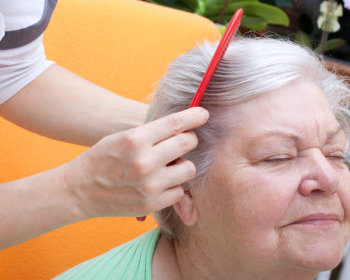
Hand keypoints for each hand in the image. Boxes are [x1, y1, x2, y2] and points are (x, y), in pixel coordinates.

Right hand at [62, 107, 208, 218]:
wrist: (79, 190)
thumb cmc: (101, 159)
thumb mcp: (121, 138)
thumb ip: (151, 133)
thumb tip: (182, 128)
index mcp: (135, 139)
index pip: (174, 123)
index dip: (194, 116)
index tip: (203, 114)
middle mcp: (144, 161)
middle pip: (187, 143)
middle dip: (189, 140)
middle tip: (183, 141)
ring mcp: (149, 185)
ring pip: (189, 169)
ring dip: (183, 165)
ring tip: (169, 165)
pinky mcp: (151, 203)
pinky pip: (179, 191)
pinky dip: (174, 185)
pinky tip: (161, 182)